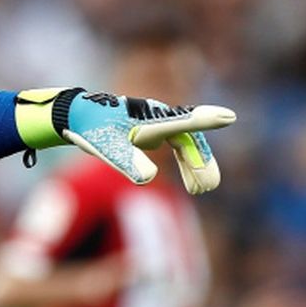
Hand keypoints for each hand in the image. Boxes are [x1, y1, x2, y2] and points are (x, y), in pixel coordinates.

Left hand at [56, 90, 235, 192]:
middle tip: (207, 187)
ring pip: (184, 144)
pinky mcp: (149, 130)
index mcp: (152, 119)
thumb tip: (149, 178)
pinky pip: (176, 145)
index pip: (185, 122)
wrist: (76, 116)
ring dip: (194, 165)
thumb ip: (128, 161)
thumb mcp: (109, 148)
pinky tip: (189, 179)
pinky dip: (184, 162)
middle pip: (189, 139)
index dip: (207, 121)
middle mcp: (158, 118)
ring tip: (200, 190)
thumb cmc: (93, 130)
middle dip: (200, 163)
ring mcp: (156, 123)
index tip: (229, 116)